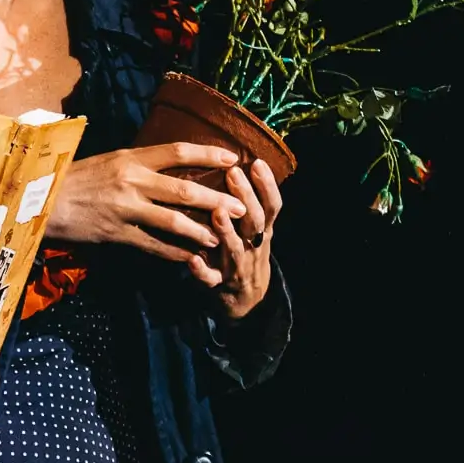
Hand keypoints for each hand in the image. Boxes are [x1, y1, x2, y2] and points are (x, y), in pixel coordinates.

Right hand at [45, 142, 247, 262]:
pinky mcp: (116, 233)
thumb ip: (136, 164)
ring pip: (173, 221)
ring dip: (201, 231)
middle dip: (217, 200)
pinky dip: (174, 253)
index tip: (232, 158)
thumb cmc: (73, 177)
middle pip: (184, 190)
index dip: (207, 155)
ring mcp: (125, 209)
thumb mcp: (106, 161)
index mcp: (130, 158)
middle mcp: (131, 181)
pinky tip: (190, 258)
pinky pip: (152, 245)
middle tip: (241, 207)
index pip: (176, 152)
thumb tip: (166, 163)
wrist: (39, 200)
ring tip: (220, 237)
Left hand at [188, 159, 283, 320]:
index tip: (257, 162)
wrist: (247, 300)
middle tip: (233, 174)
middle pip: (255, 222)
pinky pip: (211, 279)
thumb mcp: (255, 230)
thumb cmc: (246, 252)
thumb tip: (232, 163)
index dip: (267, 186)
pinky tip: (192, 261)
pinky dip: (202, 271)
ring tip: (217, 213)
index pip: (272, 207)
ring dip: (227, 232)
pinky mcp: (219, 285)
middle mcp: (254, 247)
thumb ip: (248, 203)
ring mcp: (238, 267)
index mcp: (263, 232)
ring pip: (235, 249)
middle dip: (246, 198)